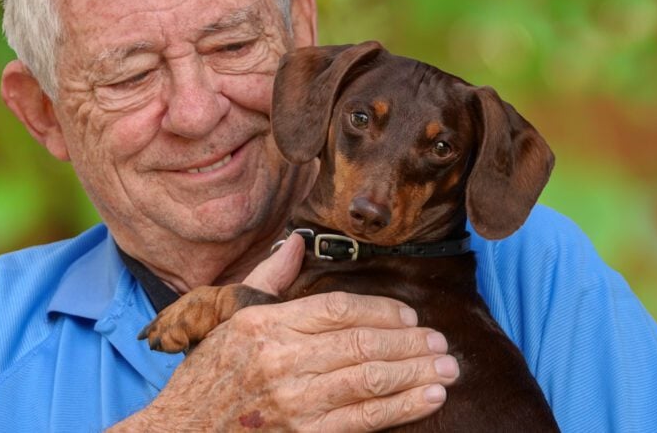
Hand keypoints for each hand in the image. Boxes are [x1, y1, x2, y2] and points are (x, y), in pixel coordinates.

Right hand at [110, 235, 458, 431]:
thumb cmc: (207, 377)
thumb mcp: (229, 320)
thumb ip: (268, 279)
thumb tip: (297, 242)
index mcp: (263, 325)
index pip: (336, 308)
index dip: (381, 310)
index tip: (410, 315)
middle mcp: (279, 359)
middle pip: (360, 344)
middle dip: (409, 344)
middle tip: (441, 343)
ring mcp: (291, 401)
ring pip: (368, 381)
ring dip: (415, 374)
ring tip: (448, 369)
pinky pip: (361, 420)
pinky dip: (400, 408)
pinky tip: (428, 399)